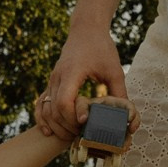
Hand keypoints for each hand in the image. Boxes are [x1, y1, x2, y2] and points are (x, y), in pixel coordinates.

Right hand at [38, 24, 125, 141]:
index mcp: (72, 72)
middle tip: (80, 135)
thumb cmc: (101, 48)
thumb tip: (126, 117)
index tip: (84, 125)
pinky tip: (48, 131)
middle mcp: (58, 77)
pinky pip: (41, 103)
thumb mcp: (114, 70)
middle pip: (53, 109)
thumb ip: (119, 93)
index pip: (63, 101)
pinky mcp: (51, 82)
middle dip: (65, 126)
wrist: (86, 30)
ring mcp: (52, 80)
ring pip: (45, 108)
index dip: (71, 117)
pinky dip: (42, 118)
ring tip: (70, 135)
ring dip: (55, 125)